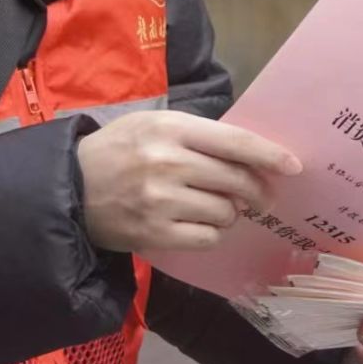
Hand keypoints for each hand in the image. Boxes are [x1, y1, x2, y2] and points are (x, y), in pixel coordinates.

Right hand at [77, 111, 300, 252]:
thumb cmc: (118, 151)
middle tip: (263, 197)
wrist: (68, 188)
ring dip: (230, 212)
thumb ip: (199, 136)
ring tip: (214, 207)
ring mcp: (161, 201)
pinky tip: (199, 225)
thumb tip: (252, 157)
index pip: (235, 142)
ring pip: (225, 212)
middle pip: (236, 180)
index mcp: (171, 129)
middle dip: (258, 191)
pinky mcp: (154, 235)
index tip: (294, 166)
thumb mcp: (153, 125)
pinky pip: (208, 238)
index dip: (270, 155)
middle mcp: (168, 163)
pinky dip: (212, 233)